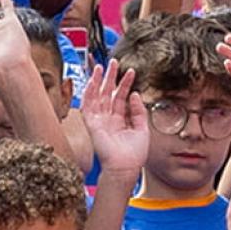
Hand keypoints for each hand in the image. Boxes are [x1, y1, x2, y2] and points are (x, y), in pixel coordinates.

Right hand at [81, 60, 147, 176]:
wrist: (125, 168)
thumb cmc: (134, 154)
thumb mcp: (142, 129)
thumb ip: (139, 111)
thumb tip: (135, 95)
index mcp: (119, 120)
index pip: (120, 98)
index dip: (125, 84)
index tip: (131, 72)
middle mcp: (108, 119)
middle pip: (107, 94)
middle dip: (110, 78)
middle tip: (114, 62)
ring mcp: (99, 121)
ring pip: (97, 97)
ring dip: (98, 82)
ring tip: (102, 67)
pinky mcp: (92, 125)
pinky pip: (88, 107)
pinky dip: (88, 94)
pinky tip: (92, 82)